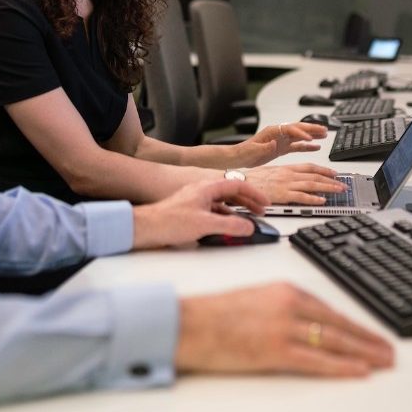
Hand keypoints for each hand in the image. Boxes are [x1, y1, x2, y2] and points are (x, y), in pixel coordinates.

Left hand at [132, 179, 268, 248]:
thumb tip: (248, 226)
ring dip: (237, 211)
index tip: (265, 202)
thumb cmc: (168, 220)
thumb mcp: (205, 224)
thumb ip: (229, 225)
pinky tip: (227, 227)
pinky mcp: (191, 212)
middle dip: (248, 202)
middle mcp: (202, 191)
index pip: (237, 185)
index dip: (254, 193)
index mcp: (207, 187)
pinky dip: (225, 217)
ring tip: (247, 220)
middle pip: (231, 193)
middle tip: (260, 211)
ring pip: (223, 203)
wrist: (146, 227)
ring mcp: (196, 201)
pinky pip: (214, 211)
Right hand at [176, 282, 393, 376]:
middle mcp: (289, 304)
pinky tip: (359, 370)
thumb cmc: (217, 313)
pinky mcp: (275, 350)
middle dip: (367, 338)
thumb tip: (310, 325)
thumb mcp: (258, 298)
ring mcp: (283, 327)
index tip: (372, 334)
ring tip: (383, 361)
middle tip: (389, 350)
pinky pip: (316, 360)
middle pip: (338, 324)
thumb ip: (285, 307)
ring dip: (363, 352)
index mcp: (285, 289)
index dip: (355, 324)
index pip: (330, 309)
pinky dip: (341, 366)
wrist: (190, 322)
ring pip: (334, 340)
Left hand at [237, 122, 326, 166]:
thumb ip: (264, 147)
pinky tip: (316, 147)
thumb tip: (274, 143)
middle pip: (298, 128)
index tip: (310, 138)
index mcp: (272, 131)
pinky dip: (307, 146)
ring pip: (300, 135)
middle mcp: (278, 133)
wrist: (239, 157)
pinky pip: (297, 146)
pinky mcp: (282, 148)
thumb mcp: (253, 150)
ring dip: (313, 135)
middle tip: (325, 130)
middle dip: (312, 129)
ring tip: (325, 134)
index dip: (301, 133)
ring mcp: (281, 140)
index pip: (290, 129)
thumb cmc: (244, 152)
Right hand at [246, 162, 344, 204]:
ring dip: (328, 188)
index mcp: (285, 169)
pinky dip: (313, 199)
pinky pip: (301, 197)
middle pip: (314, 176)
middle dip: (331, 180)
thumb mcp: (269, 173)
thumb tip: (289, 180)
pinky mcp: (282, 195)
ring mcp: (286, 184)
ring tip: (339, 191)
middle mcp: (288, 175)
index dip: (323, 170)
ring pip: (312, 185)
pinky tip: (322, 201)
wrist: (239, 181)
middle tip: (342, 184)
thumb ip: (281, 175)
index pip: (309, 167)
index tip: (333, 173)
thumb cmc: (250, 179)